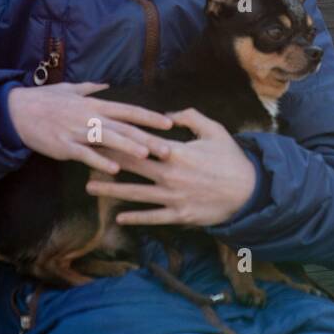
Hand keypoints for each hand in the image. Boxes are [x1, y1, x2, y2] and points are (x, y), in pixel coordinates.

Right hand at [7, 82, 174, 174]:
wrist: (16, 111)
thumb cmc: (44, 100)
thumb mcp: (69, 89)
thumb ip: (90, 88)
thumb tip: (105, 84)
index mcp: (94, 104)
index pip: (129, 110)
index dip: (150, 117)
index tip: (169, 123)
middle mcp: (90, 116)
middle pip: (124, 128)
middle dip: (148, 138)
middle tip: (168, 149)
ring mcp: (77, 131)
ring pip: (108, 139)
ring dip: (129, 147)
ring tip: (147, 155)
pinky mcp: (64, 146)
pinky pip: (86, 155)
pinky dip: (100, 161)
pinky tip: (115, 169)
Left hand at [85, 107, 257, 226]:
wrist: (249, 191)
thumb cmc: (231, 158)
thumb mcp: (213, 130)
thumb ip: (189, 117)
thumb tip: (166, 115)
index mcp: (176, 152)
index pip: (140, 143)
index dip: (119, 138)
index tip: (100, 133)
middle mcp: (169, 175)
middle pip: (131, 166)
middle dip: (106, 161)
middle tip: (84, 156)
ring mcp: (172, 197)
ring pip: (135, 193)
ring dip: (111, 190)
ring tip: (90, 187)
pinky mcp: (178, 215)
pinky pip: (152, 217)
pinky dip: (135, 218)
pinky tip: (119, 217)